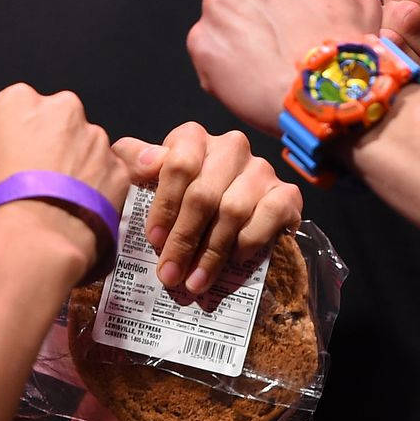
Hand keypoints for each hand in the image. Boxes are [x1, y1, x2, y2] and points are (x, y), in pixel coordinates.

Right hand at [0, 83, 129, 274]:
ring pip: (88, 145)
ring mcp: (96, 136)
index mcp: (18, 103)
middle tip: (42, 177)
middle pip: (59, 120)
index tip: (17, 156)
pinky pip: (109, 172)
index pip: (19, 107)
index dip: (19, 135)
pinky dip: (100, 187)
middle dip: (55, 143)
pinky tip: (83, 209)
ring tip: (63, 199)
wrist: (35, 238)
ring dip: (80, 165)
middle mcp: (62, 109)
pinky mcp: (118, 164)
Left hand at [111, 124, 301, 294]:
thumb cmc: (180, 197)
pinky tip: (234, 260)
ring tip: (194, 282)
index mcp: (195, 138)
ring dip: (211, 253)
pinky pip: (267, 217)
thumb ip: (133, 162)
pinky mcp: (286, 193)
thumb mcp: (148, 177)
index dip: (165, 205)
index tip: (152, 239)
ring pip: (233, 211)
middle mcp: (232, 147)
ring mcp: (261, 169)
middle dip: (183, 240)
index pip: (179, 164)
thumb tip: (146, 162)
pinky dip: (248, 241)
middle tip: (169, 273)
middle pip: (204, 194)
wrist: (227, 215)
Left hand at [188, 0, 382, 134]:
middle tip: (284, 32)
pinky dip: (226, 61)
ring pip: (225, 13)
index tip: (306, 2)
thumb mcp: (363, 2)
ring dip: (241, 30)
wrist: (325, 95)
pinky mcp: (201, 40)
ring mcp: (217, 2)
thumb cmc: (349, 46)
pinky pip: (210, 48)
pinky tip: (253, 79)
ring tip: (269, 61)